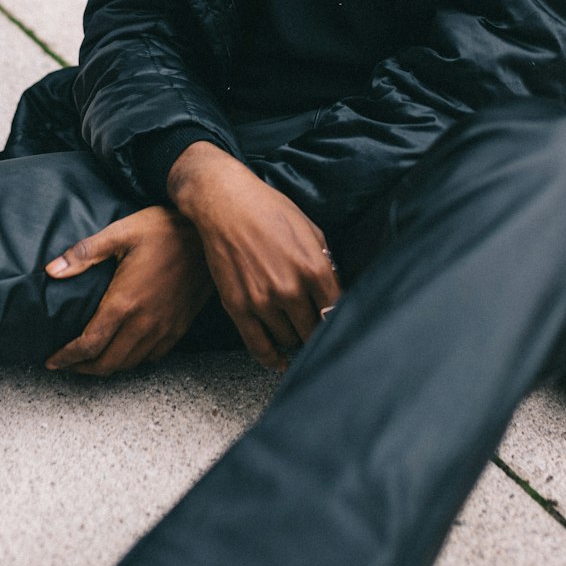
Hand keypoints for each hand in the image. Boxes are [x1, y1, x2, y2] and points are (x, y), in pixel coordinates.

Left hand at [44, 206, 212, 376]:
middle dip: (82, 369)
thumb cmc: (163, 230)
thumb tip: (51, 270)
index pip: (88, 345)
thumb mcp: (120, 233)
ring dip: (107, 367)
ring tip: (91, 360)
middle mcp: (144, 322)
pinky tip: (125, 349)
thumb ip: (83, 254)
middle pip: (108, 363)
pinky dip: (133, 360)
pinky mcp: (179, 326)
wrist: (206, 236)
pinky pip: (152, 356)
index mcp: (124, 302)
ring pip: (130, 363)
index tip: (52, 362)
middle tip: (67, 364)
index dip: (66, 358)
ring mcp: (164, 327)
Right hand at [168, 142, 341, 372]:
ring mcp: (263, 301)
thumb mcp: (310, 230)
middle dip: (317, 332)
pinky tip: (280, 361)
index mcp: (313, 268)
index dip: (339, 322)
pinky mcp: (238, 307)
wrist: (226, 204)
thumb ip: (326, 264)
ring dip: (294, 339)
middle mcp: (290, 289)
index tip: (340, 327)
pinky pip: (259, 347)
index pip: (336, 312)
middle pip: (313, 331)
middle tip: (316, 330)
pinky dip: (272, 359)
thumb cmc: (270, 211)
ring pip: (289, 340)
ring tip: (296, 333)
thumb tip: (338, 292)